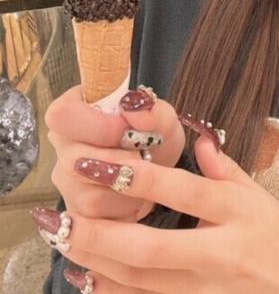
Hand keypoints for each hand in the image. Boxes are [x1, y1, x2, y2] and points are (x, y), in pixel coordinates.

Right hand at [45, 86, 184, 221]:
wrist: (160, 168)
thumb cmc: (155, 136)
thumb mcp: (163, 118)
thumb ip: (152, 110)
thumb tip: (134, 105)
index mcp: (74, 109)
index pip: (61, 115)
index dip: (96, 126)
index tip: (127, 132)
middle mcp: (61, 146)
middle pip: (72, 162)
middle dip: (120, 164)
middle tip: (143, 157)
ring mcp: (64, 183)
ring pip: (89, 198)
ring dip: (128, 191)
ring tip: (142, 177)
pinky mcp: (74, 218)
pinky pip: (96, 226)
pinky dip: (126, 213)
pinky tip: (136, 197)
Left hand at [47, 128, 278, 293]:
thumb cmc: (276, 239)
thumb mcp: (258, 195)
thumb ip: (225, 166)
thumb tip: (198, 137)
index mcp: (234, 214)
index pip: (182, 192)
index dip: (138, 178)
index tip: (99, 164)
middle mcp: (215, 254)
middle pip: (149, 249)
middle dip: (101, 233)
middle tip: (62, 216)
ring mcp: (201, 288)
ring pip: (139, 282)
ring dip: (96, 262)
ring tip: (63, 240)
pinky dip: (111, 289)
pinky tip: (85, 276)